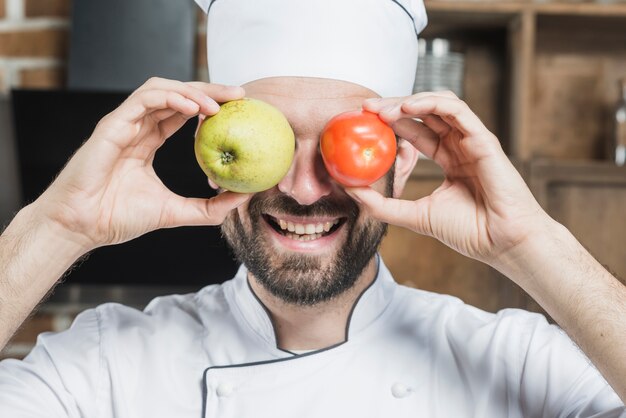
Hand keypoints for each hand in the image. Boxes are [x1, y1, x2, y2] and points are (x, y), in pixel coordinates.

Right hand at [34, 77, 249, 250]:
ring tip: (220, 104)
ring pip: (162, 89)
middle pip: (178, 95)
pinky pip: (144, 99)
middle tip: (240, 95)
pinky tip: (194, 108)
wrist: (82, 226)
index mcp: (148, 141)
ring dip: (193, 91)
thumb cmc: (118, 218)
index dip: (210, 106)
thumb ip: (209, 207)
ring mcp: (124, 123)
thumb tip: (243, 198)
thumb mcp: (176, 211)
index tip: (240, 110)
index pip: (183, 112)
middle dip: (210, 91)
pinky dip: (171, 97)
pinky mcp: (112, 124)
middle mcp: (137, 127)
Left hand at [347, 91, 548, 264]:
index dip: (392, 122)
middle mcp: (461, 146)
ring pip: (440, 105)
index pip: (417, 131)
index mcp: (450, 160)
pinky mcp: (484, 140)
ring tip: (382, 109)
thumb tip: (350, 190)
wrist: (502, 244)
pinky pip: (457, 111)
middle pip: (425, 113)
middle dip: (394, 106)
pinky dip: (432, 104)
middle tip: (366, 106)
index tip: (364, 121)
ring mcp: (473, 141)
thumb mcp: (415, 216)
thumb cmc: (469, 232)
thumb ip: (382, 205)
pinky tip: (407, 107)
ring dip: (409, 101)